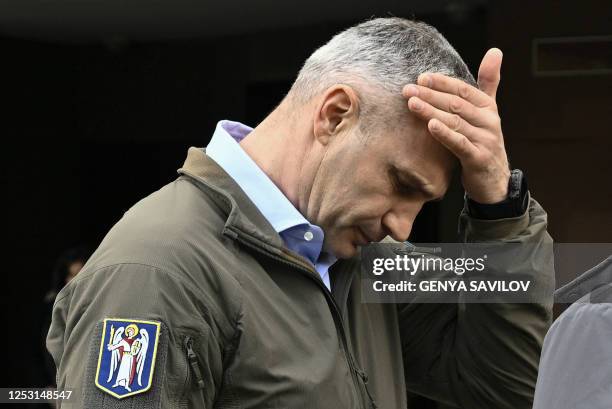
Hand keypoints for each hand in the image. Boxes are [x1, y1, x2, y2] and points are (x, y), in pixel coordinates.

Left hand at [402, 48, 509, 203]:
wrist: (494, 182)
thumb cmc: (483, 143)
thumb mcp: (487, 112)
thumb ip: (488, 83)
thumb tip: (495, 50)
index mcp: (488, 108)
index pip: (463, 89)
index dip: (442, 82)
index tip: (421, 77)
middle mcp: (488, 121)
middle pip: (456, 104)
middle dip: (430, 95)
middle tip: (407, 89)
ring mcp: (485, 140)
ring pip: (455, 121)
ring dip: (431, 111)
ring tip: (412, 103)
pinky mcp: (478, 158)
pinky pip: (459, 143)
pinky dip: (444, 134)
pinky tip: (430, 125)